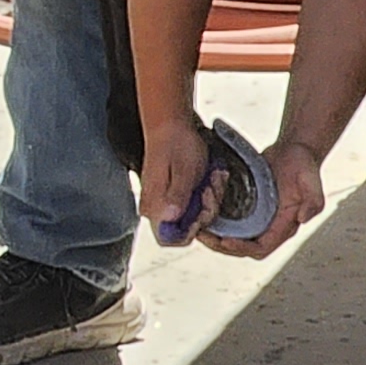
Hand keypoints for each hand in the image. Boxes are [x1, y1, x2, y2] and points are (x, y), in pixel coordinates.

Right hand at [137, 115, 213, 246]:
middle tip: (210, 185)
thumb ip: (177, 196)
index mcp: (154, 205)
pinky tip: (209, 179)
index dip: (191, 231)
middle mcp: (156, 209)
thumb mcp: (184, 170)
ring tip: (211, 178)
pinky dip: (205, 195)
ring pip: (193, 218)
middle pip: (185, 230)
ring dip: (209, 201)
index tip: (203, 210)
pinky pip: (193, 206)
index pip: (169, 239)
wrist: (169, 125)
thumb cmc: (176, 144)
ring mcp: (164, 203)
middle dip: (206, 211)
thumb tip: (169, 218)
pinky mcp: (173, 197)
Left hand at [202, 139, 328, 262]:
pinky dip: (215, 219)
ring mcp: (257, 217)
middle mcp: (269, 226)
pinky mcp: (247, 206)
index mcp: (284, 226)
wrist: (295, 150)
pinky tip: (200, 210)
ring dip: (214, 235)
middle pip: (242, 247)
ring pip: (233, 235)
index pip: (260, 247)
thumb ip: (312, 201)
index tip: (225, 241)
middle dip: (221, 245)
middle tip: (201, 235)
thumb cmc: (304, 166)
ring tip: (196, 226)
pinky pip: (229, 219)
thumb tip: (303, 219)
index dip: (242, 248)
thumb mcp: (310, 181)